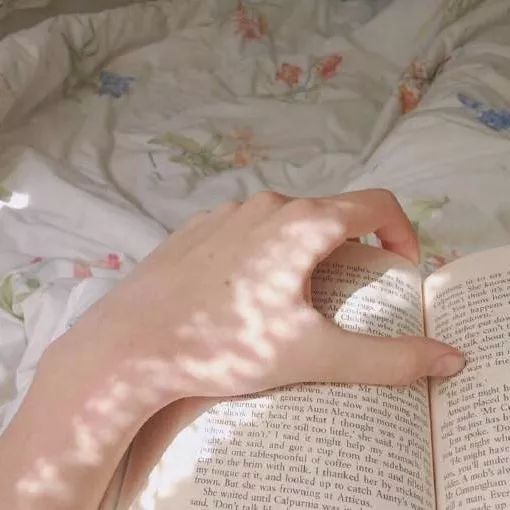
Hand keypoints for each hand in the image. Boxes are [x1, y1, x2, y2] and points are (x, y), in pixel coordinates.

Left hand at [58, 189, 463, 413]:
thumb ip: (386, 357)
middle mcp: (266, 205)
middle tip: (343, 297)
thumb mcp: (313, 354)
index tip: (399, 267)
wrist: (132, 345)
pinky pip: (248, 232)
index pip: (376, 205)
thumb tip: (447, 359)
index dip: (401, 232)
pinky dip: (265, 254)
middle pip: (330, 216)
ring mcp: (227, 213)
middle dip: (350, 251)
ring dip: (305, 253)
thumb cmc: (224, 346)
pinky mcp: (198, 228)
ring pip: (286, 223)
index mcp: (302, 223)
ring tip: (292, 301)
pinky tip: (245, 293)